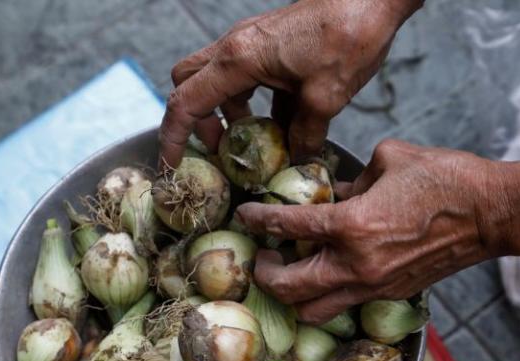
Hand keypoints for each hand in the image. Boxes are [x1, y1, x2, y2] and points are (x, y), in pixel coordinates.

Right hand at [159, 0, 422, 168]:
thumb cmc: (347, 37)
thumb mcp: (325, 99)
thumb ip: (304, 135)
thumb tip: (297, 158)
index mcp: (238, 59)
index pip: (186, 103)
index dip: (174, 138)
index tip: (173, 165)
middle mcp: (237, 47)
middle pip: (192, 85)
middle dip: (200, 123)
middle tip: (224, 151)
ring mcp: (254, 43)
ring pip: (222, 82)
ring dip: (233, 115)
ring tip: (260, 146)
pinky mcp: (273, 44)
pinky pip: (252, 78)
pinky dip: (259, 104)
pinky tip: (287, 126)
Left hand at [235, 140, 503, 322]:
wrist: (492, 214)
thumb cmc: (446, 178)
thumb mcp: (389, 159)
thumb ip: (350, 179)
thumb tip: (332, 192)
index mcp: (353, 226)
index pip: (287, 227)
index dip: (258, 219)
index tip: (245, 214)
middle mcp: (358, 265)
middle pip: (290, 288)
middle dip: (265, 273)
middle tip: (261, 256)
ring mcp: (376, 286)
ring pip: (315, 311)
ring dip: (294, 295)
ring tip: (291, 272)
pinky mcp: (393, 294)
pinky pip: (346, 304)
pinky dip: (329, 294)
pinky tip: (330, 272)